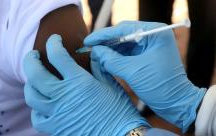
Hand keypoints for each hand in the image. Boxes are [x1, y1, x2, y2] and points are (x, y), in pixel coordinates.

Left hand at [23, 34, 149, 135]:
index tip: (54, 39)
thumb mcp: (110, 83)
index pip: (58, 56)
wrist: (120, 134)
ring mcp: (57, 113)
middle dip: (30, 60)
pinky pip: (37, 117)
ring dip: (30, 83)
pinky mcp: (56, 128)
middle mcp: (63, 96)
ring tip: (35, 78)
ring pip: (31, 95)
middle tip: (33, 54)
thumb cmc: (118, 109)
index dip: (53, 43)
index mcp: (78, 82)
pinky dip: (36, 108)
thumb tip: (92, 52)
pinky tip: (43, 103)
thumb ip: (98, 65)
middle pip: (35, 74)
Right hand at [84, 21, 205, 132]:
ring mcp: (150, 45)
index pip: (124, 29)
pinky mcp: (147, 55)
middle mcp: (153, 35)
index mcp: (155, 33)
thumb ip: (112, 60)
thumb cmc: (160, 85)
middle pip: (123, 35)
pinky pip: (127, 53)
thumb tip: (96, 51)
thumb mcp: (133, 71)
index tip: (88, 40)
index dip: (103, 35)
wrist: (176, 102)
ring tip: (95, 55)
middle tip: (88, 48)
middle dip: (106, 42)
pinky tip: (105, 60)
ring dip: (110, 50)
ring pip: (124, 44)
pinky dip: (116, 57)